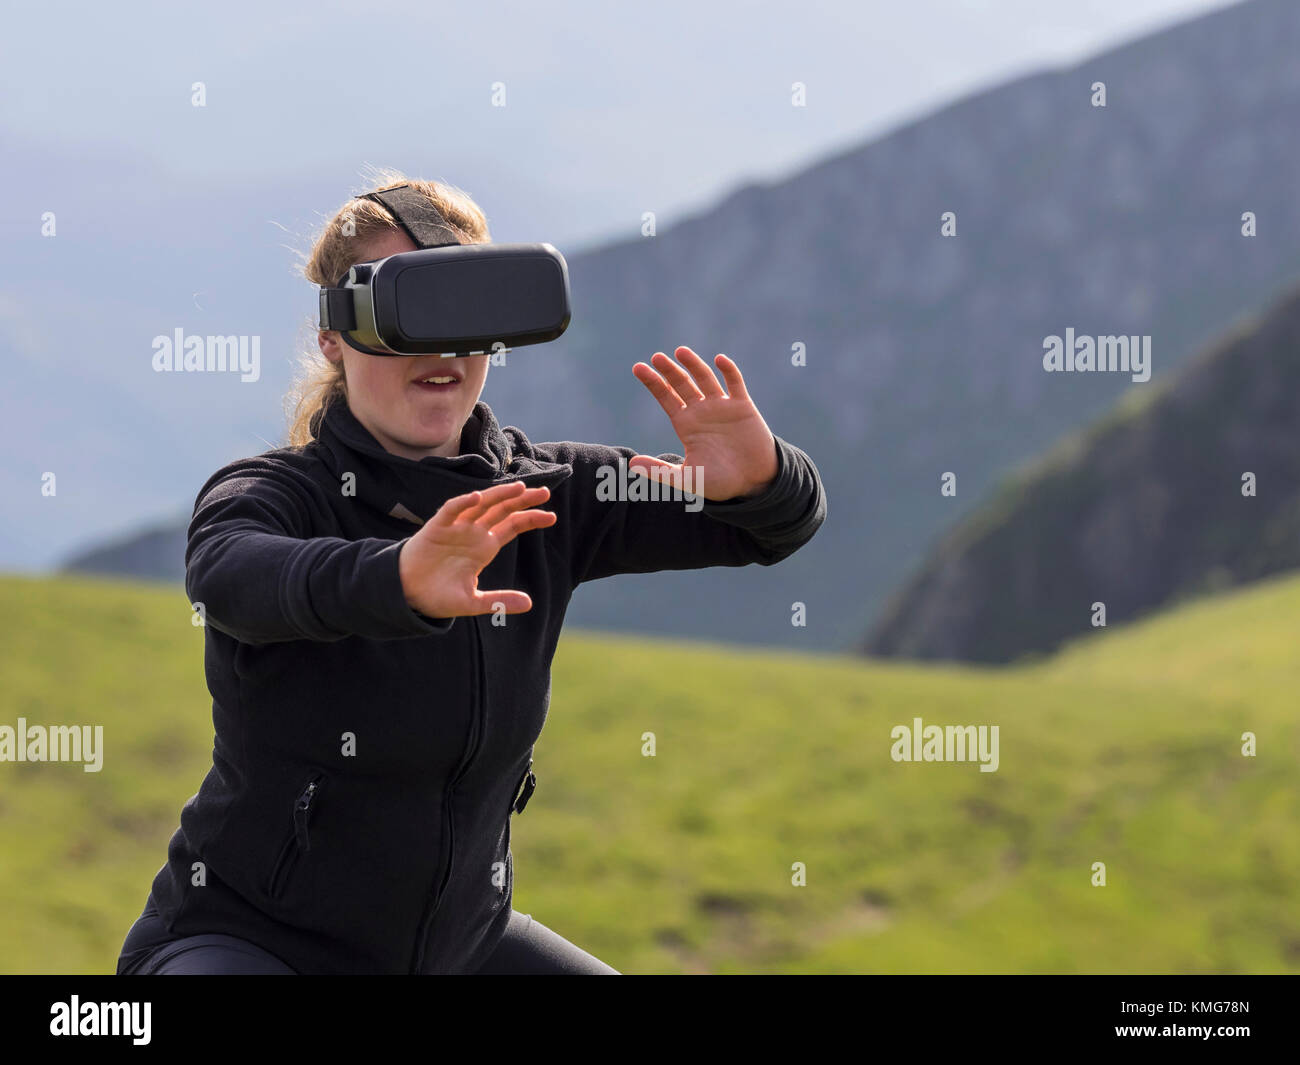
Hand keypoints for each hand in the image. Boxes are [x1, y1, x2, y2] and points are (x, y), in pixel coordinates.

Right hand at [398, 481, 556, 617]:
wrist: (406, 595)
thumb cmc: (438, 595)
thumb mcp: (473, 602)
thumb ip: (499, 601)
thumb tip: (529, 604)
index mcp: (484, 547)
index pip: (512, 526)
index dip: (531, 519)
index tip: (552, 517)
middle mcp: (473, 533)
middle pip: (502, 510)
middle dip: (523, 500)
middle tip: (545, 492)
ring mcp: (455, 528)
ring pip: (480, 505)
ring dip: (498, 495)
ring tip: (519, 488)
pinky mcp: (435, 528)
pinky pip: (450, 511)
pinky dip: (462, 503)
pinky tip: (476, 497)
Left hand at [629, 347, 777, 500]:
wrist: (754, 483)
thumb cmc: (720, 482)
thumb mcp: (687, 478)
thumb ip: (660, 471)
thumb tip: (632, 464)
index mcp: (686, 425)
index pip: (666, 397)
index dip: (653, 382)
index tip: (638, 367)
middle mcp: (701, 411)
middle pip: (682, 384)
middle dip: (669, 370)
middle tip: (656, 357)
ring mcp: (722, 406)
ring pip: (705, 378)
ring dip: (694, 364)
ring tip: (681, 351)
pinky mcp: (743, 407)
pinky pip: (735, 383)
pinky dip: (728, 370)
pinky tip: (719, 359)